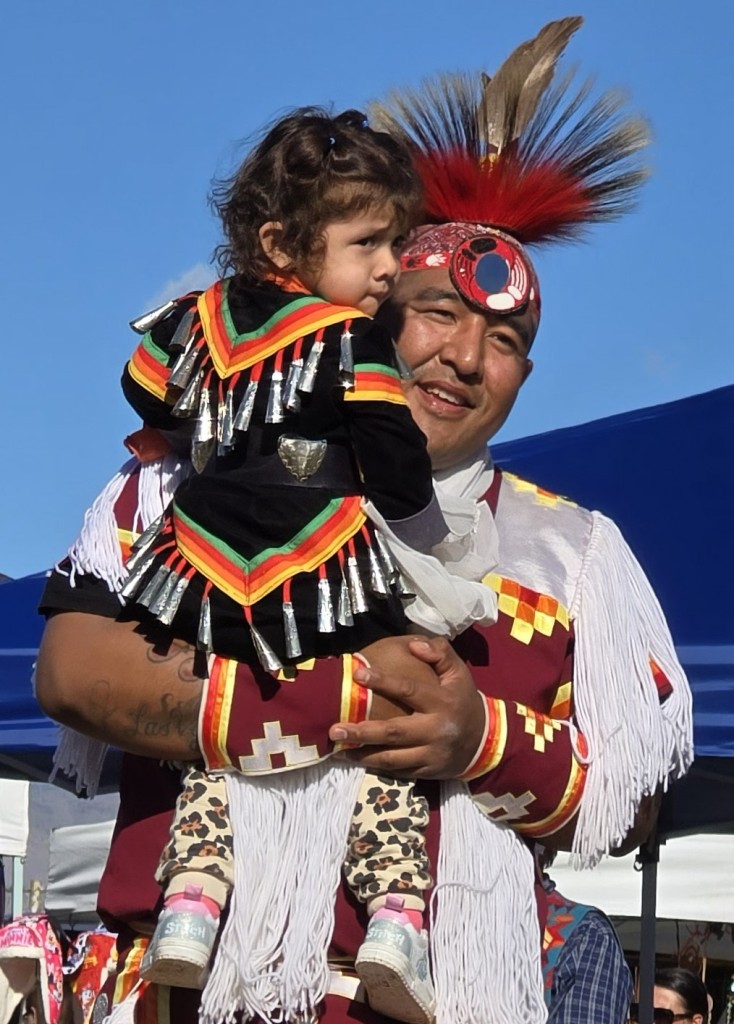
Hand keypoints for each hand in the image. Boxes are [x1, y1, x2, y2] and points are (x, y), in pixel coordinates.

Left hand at [330, 635, 485, 779]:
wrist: (486, 741)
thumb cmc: (463, 700)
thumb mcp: (459, 672)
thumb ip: (440, 653)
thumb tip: (414, 644)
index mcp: (442, 702)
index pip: (409, 691)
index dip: (383, 681)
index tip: (358, 675)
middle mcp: (435, 730)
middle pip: (393, 732)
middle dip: (362, 732)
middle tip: (335, 729)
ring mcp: (431, 754)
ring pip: (392, 758)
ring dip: (362, 755)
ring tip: (338, 749)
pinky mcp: (428, 772)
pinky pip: (399, 772)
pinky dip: (376, 768)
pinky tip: (357, 760)